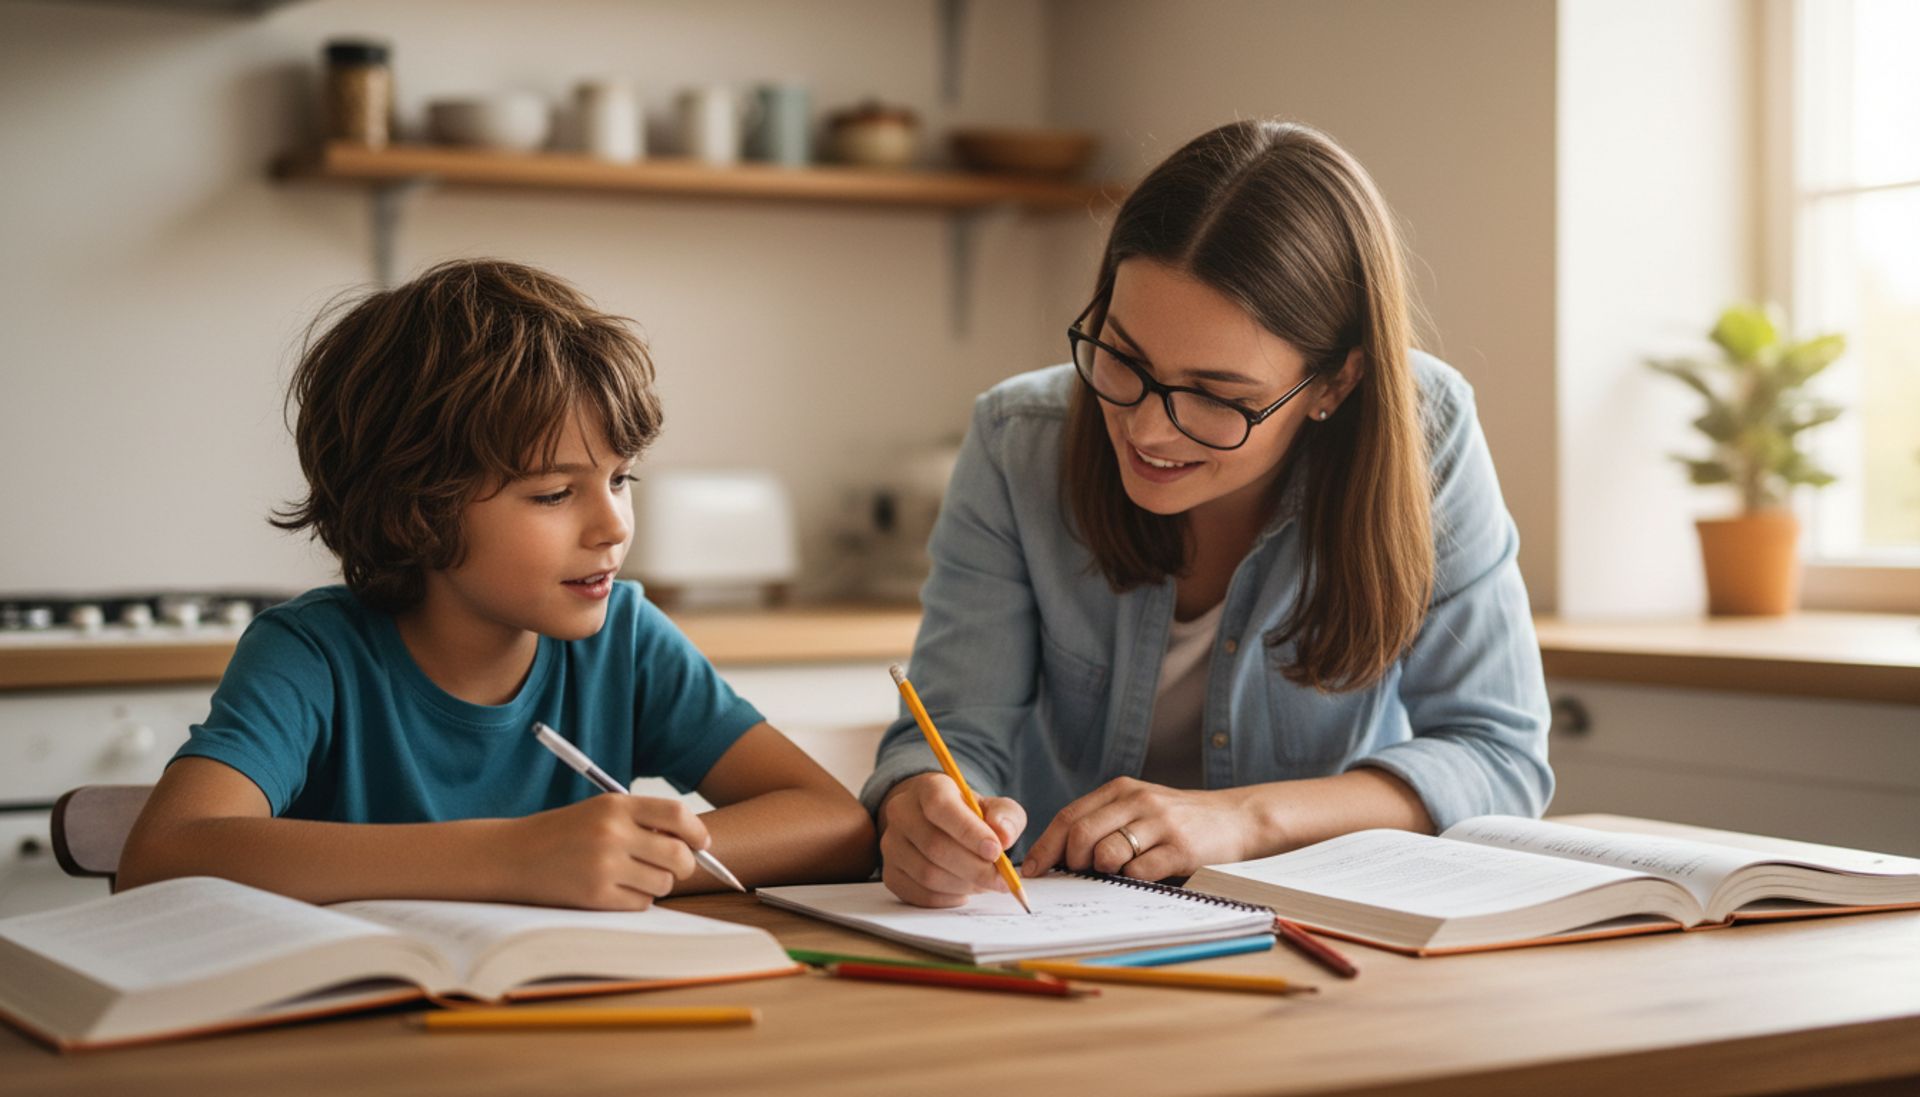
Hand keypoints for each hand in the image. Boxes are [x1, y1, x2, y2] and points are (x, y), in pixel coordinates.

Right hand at [504, 793, 708, 909]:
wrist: (512, 856)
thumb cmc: (562, 833)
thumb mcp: (600, 812)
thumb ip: (641, 821)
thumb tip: (692, 842)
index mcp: (616, 805)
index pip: (677, 814)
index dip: (697, 831)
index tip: (700, 843)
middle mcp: (613, 833)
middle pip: (679, 855)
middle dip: (684, 865)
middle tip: (675, 868)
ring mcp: (604, 866)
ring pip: (663, 883)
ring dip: (658, 884)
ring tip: (635, 877)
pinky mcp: (596, 896)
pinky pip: (641, 904)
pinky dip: (637, 900)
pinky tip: (616, 890)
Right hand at [877, 772, 1026, 907]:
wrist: (935, 823)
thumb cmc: (969, 815)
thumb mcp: (994, 807)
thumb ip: (1006, 817)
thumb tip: (1004, 835)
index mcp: (928, 788)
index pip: (940, 807)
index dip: (969, 832)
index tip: (996, 851)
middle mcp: (901, 813)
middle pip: (935, 846)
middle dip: (974, 868)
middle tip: (1000, 879)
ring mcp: (891, 845)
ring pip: (927, 874)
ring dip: (964, 885)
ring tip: (984, 883)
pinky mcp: (890, 873)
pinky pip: (919, 895)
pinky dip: (948, 899)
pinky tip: (964, 891)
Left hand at [1022, 778, 1261, 880]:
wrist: (1236, 818)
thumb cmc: (1179, 820)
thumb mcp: (1139, 808)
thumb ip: (1104, 822)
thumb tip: (1058, 857)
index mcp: (1120, 789)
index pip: (1068, 816)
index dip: (1046, 846)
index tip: (1033, 870)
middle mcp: (1137, 800)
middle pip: (1080, 835)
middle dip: (1070, 862)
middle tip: (1078, 875)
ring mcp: (1159, 823)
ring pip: (1106, 854)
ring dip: (1103, 872)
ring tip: (1119, 871)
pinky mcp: (1180, 847)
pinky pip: (1138, 872)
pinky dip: (1133, 880)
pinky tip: (1145, 874)